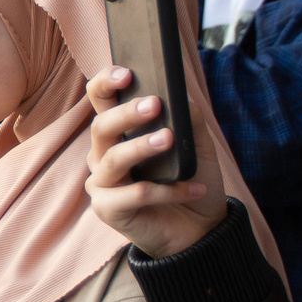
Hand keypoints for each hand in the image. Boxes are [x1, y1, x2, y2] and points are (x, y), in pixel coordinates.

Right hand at [82, 67, 227, 259]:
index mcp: (119, 133)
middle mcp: (103, 155)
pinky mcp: (108, 210)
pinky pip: (134, 194)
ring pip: (114, 159)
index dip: (106, 83)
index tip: (126, 73)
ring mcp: (103, 184)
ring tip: (170, 139)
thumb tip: (179, 95)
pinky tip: (193, 189)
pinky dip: (166, 190)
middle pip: (101, 127)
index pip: (100, 100)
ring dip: (142, 147)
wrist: (201, 228)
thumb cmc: (191, 181)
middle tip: (155, 105)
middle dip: (126, 113)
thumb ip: (187, 117)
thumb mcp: (196, 143)